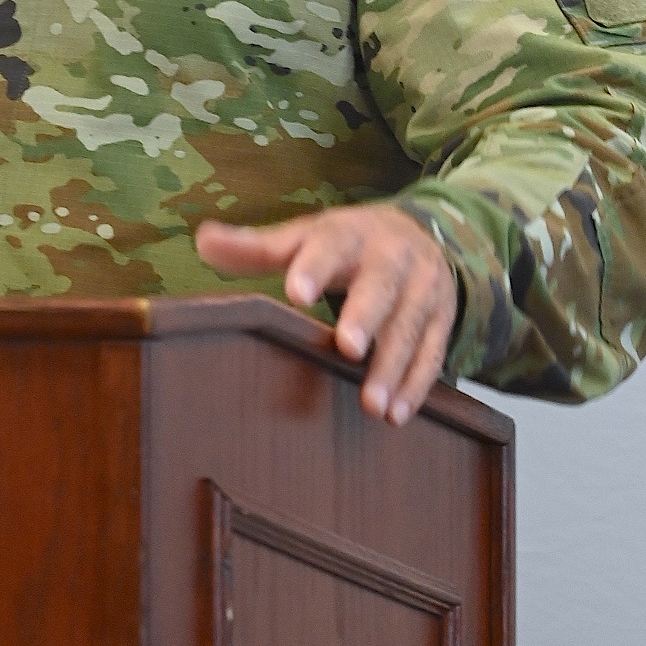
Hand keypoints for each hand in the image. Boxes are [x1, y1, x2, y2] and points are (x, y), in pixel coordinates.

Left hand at [195, 205, 457, 425]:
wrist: (423, 232)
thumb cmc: (346, 244)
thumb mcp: (305, 237)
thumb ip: (256, 247)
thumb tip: (203, 242)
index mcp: (350, 233)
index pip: (331, 245)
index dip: (314, 267)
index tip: (296, 292)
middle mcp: (392, 258)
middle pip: (380, 286)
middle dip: (365, 316)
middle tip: (348, 348)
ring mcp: (423, 288)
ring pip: (410, 326)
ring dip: (393, 366)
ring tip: (373, 405)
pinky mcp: (442, 318)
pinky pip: (432, 353)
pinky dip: (416, 385)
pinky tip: (397, 413)